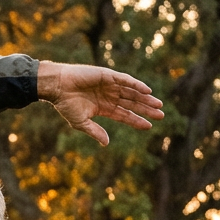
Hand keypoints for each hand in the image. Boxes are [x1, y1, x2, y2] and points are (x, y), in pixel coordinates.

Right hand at [38, 61, 164, 145]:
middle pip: (132, 103)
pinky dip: (137, 85)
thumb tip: (107, 143)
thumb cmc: (66, 104)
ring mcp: (109, 85)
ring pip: (132, 92)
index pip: (124, 115)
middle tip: (161, 115)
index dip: (136, 120)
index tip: (149, 126)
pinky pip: (126, 80)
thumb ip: (95, 131)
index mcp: (103, 107)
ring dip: (145, 98)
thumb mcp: (81, 122)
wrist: (57, 87)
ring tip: (159, 105)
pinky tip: (147, 91)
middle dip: (146, 109)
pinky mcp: (108, 75)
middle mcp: (109, 96)